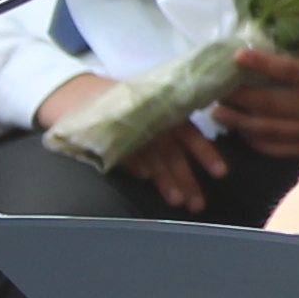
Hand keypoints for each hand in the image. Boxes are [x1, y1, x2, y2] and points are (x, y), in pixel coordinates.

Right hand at [36, 74, 227, 212]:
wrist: (77, 93)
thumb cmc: (123, 106)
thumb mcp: (150, 111)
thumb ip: (172, 131)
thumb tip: (196, 158)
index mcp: (165, 113)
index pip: (190, 134)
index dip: (205, 153)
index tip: (221, 173)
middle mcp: (151, 120)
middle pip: (173, 153)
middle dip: (187, 179)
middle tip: (198, 205)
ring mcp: (128, 127)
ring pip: (152, 156)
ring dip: (165, 180)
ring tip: (177, 202)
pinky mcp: (105, 134)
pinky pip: (124, 149)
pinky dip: (134, 163)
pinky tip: (144, 178)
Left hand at [214, 42, 298, 160]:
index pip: (289, 71)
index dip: (261, 63)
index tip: (236, 57)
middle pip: (271, 103)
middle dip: (240, 97)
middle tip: (215, 89)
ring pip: (272, 129)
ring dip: (241, 122)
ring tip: (217, 114)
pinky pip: (283, 148)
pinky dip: (261, 143)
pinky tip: (245, 135)